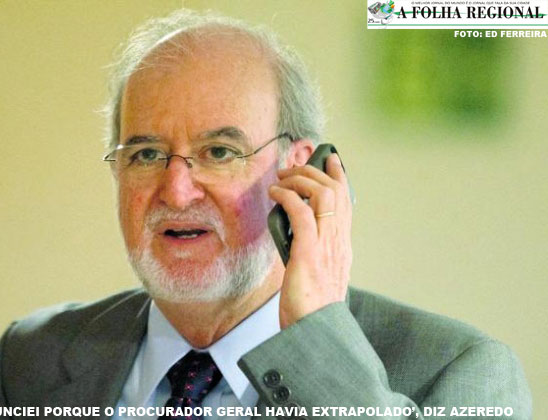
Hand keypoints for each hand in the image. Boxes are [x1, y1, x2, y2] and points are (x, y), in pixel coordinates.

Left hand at [268, 153, 351, 328]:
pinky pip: (301, 212)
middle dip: (315, 170)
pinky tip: (275, 194)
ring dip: (300, 179)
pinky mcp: (309, 253)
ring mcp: (326, 246)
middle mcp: (339, 243)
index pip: (347, 203)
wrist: (315, 334)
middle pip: (336, 191)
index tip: (331, 158)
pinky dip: (287, 196)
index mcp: (342, 248)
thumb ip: (312, 255)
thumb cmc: (310, 310)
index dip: (340, 176)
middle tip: (293, 166)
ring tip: (281, 178)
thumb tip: (295, 239)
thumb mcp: (316, 276)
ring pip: (323, 194)